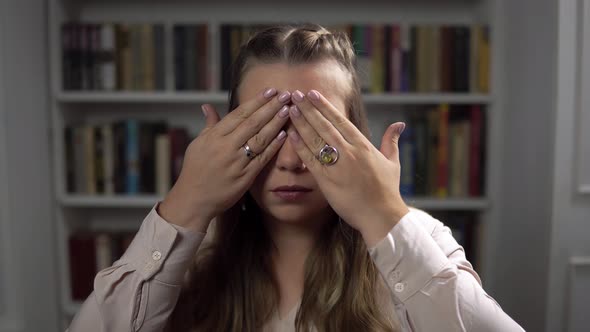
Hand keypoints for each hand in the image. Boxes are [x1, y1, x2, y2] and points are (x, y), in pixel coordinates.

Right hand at [158, 88, 291, 231]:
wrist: (193, 199)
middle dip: (270, 107)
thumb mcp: (198, 144)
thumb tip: (207, 106)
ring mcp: (236, 162)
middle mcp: (225, 147)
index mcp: (214, 136)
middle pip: (252, 123)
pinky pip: (262, 159)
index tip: (270, 91)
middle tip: (286, 95)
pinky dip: (273, 146)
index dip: (256, 102)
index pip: (239, 114)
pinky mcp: (245, 177)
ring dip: (275, 123)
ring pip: (259, 139)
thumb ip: (209, 125)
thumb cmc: (195, 170)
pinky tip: (284, 135)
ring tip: (288, 110)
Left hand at [287, 89, 409, 245]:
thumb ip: (391, 141)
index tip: (313, 94)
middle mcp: (350, 152)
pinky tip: (290, 135)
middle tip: (296, 94)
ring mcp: (338, 166)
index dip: (325, 106)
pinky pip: (310, 159)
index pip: (340, 120)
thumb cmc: (387, 191)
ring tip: (290, 109)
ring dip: (302, 123)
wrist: (382, 216)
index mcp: (363, 145)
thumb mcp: (392, 163)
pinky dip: (300, 146)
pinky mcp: (328, 181)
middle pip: (325, 125)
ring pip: (316, 139)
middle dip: (309, 109)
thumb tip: (399, 125)